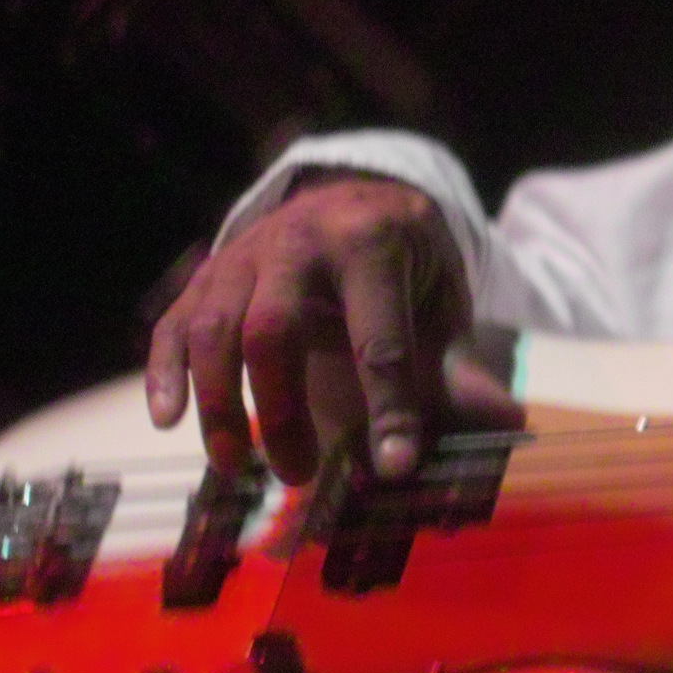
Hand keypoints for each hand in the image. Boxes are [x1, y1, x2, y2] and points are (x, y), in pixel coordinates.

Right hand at [145, 173, 495, 483]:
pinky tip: (168, 420)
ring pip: (214, 327)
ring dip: (220, 402)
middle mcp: (300, 242)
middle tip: (297, 473)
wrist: (358, 199)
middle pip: (274, 329)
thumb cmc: (406, 265)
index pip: (379, 336)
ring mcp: (246, 254)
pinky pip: (174, 321)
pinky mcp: (210, 273)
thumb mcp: (443, 301)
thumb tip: (506, 422)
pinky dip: (166, 371)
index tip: (394, 466)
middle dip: (283, 409)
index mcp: (374, 244)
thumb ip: (460, 363)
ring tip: (235, 466)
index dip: (390, 406)